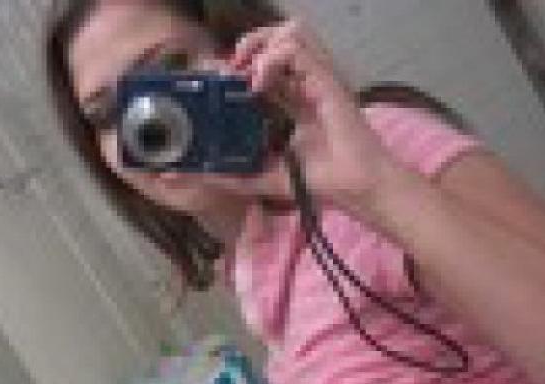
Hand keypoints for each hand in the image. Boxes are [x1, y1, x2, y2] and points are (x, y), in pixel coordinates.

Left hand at [201, 20, 398, 216]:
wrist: (356, 188)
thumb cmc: (321, 183)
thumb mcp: (263, 177)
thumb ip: (229, 174)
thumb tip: (188, 175)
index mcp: (296, 101)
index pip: (267, 67)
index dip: (242, 66)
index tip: (222, 81)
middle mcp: (307, 84)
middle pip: (279, 40)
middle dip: (249, 45)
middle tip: (229, 70)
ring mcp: (318, 80)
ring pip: (291, 34)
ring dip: (260, 45)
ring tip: (243, 71)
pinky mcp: (326, 81)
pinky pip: (297, 50)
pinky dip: (272, 59)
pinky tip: (257, 84)